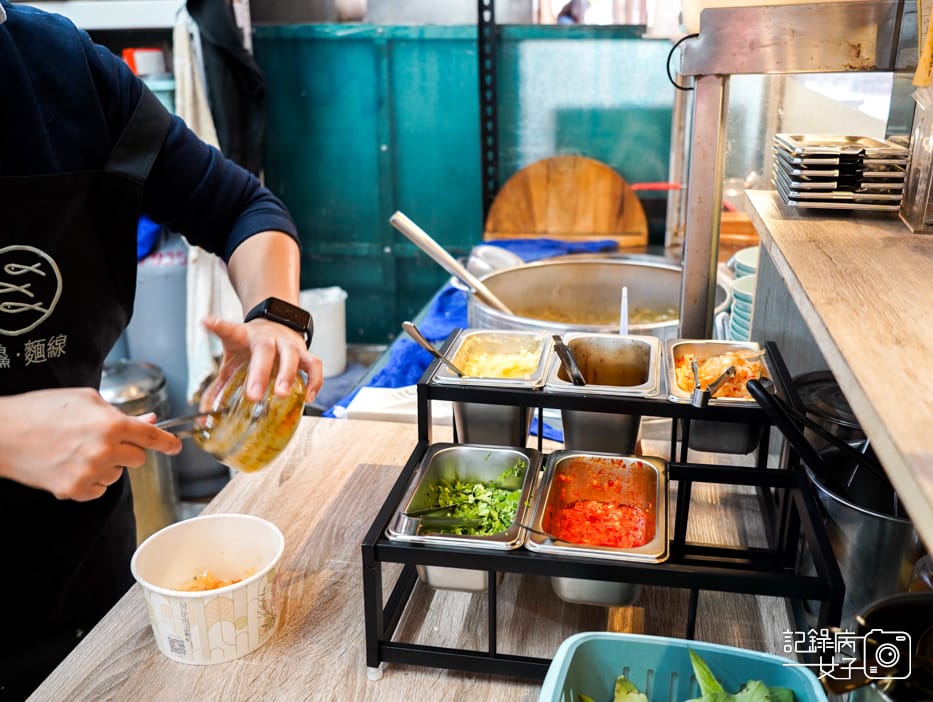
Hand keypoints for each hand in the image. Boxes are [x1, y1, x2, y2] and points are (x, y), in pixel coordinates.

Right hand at [0, 388, 181, 500]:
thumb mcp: (86, 400)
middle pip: (139, 459)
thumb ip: (120, 413)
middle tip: (105, 439)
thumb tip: (149, 422)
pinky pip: (99, 489)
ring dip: (108, 464)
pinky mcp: (74, 490)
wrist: (3, 433)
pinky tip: (72, 464)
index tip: (176, 447)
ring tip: (79, 450)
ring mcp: (89, 473)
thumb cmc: (42, 410)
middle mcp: (105, 451)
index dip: (168, 444)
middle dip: (128, 449)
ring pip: (118, 474)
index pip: (152, 438)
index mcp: (112, 425)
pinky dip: (92, 480)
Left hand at [202, 315, 322, 403]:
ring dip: (288, 375)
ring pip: (292, 355)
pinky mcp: (305, 352)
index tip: (207, 323)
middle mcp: (268, 337)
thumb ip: (218, 387)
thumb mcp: (231, 360)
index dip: (218, 326)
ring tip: (282, 394)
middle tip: (254, 395)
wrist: (276, 325)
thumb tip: (203, 415)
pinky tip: (309, 397)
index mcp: (244, 336)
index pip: (230, 330)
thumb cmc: (251, 348)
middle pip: (265, 349)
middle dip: (260, 372)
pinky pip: (314, 365)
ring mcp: (288, 343)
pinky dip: (314, 381)